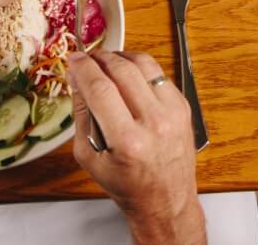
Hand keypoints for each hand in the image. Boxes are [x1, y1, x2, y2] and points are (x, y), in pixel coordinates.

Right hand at [70, 50, 204, 243]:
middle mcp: (155, 123)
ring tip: (106, 63)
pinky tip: (129, 75)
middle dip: (100, 58)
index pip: (100, 89)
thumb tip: (77, 79)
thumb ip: (81, 115)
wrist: (165, 200)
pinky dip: (140, 69)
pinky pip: (159, 74)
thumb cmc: (128, 185)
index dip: (83, 68)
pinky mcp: (183, 105)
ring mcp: (173, 112)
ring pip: (144, 64)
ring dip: (121, 57)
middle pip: (123, 70)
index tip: (74, 60)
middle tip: (88, 59)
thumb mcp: (89, 157)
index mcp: (129, 141)